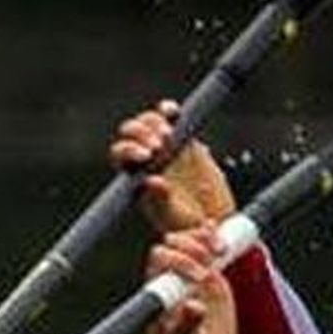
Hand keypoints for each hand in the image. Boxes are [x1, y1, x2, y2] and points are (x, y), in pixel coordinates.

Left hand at [110, 100, 237, 234]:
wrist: (212, 218)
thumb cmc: (185, 222)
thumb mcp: (171, 215)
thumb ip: (160, 199)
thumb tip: (151, 181)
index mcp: (135, 176)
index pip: (120, 154)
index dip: (129, 150)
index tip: (148, 157)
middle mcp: (146, 158)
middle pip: (131, 132)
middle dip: (142, 133)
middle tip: (160, 146)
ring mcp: (164, 146)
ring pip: (148, 121)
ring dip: (154, 122)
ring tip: (169, 136)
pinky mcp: (184, 138)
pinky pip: (169, 117)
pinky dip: (168, 110)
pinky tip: (173, 112)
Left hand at [147, 225, 235, 333]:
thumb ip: (188, 328)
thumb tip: (193, 306)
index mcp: (159, 293)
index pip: (159, 262)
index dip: (178, 261)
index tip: (201, 279)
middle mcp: (170, 279)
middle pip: (172, 244)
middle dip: (191, 246)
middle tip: (212, 258)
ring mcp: (189, 274)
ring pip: (189, 241)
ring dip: (203, 238)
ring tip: (221, 249)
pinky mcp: (209, 274)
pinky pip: (208, 249)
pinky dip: (214, 238)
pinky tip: (224, 240)